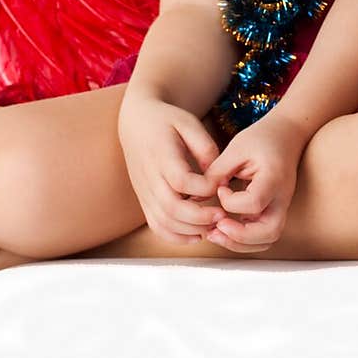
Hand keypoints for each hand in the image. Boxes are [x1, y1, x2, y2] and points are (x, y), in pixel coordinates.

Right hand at [117, 93, 224, 245]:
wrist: (135, 122)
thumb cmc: (166, 120)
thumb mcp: (189, 122)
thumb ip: (205, 147)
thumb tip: (217, 175)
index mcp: (161, 154)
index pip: (181, 180)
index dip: (204, 187)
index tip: (221, 185)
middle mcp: (149, 176)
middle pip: (171, 207)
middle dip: (200, 217)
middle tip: (222, 215)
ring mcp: (144, 191)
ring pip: (163, 221)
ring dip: (190, 230)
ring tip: (213, 225)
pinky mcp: (144, 200)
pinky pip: (156, 226)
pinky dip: (176, 236)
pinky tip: (197, 234)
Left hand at [203, 112, 307, 254]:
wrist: (286, 135)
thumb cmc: (262, 139)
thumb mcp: (236, 148)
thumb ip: (217, 171)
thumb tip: (198, 195)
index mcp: (273, 177)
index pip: (255, 202)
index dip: (231, 202)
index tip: (220, 189)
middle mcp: (282, 197)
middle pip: (269, 232)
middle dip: (239, 237)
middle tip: (215, 228)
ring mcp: (281, 207)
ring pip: (268, 240)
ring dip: (240, 243)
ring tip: (216, 233)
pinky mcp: (274, 212)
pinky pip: (263, 236)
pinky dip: (244, 240)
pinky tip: (225, 228)